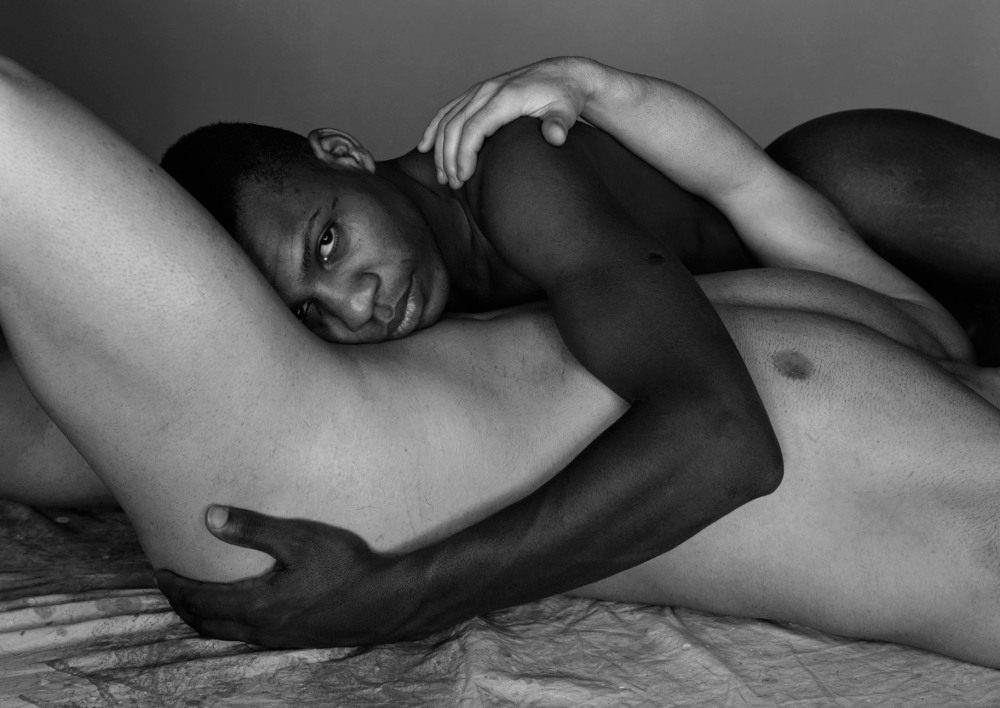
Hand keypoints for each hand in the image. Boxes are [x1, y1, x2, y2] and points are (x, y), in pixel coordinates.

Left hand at [154, 505, 425, 647]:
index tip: (159, 571)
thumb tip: (210, 517)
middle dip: (182, 605)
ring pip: (225, 634)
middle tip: (169, 586)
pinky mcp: (293, 639)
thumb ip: (254, 529)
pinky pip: (245, 636)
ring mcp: (277, 638)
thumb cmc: (346, 566)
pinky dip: (226, 625)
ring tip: (195, 600)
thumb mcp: (300, 539)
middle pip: (205, 623)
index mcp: (256, 604)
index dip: (175, 586)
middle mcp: (261, 628)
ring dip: (202, 618)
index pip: (199, 599)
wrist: (385, 603)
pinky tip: (239, 612)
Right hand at [417, 56, 594, 188]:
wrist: (563, 75)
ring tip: (443, 177)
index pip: (474, 127)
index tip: (463, 177)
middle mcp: (488, 91)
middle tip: (454, 185)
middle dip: (449, 157)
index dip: (464, 154)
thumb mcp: (566, 110)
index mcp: (505, 97)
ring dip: (440, 149)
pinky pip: (449, 111)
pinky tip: (425, 148)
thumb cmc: (564, 96)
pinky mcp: (478, 93)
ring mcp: (480, 90)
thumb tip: (555, 137)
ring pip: (448, 119)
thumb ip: (559, 124)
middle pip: (456, 125)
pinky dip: (434, 129)